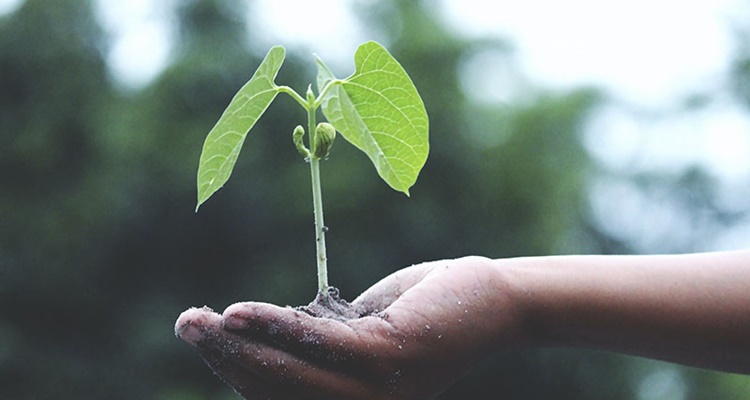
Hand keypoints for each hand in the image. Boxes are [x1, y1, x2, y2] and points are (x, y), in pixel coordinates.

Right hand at [175, 256, 520, 399]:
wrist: (494, 299)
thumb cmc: (427, 310)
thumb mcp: (364, 328)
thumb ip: (321, 340)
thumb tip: (268, 331)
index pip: (281, 396)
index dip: (237, 371)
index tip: (205, 337)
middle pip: (277, 390)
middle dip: (225, 359)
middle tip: (185, 324)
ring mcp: (378, 389)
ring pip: (290, 374)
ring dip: (238, 346)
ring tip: (198, 320)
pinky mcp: (390, 357)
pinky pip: (320, 345)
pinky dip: (275, 328)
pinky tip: (240, 313)